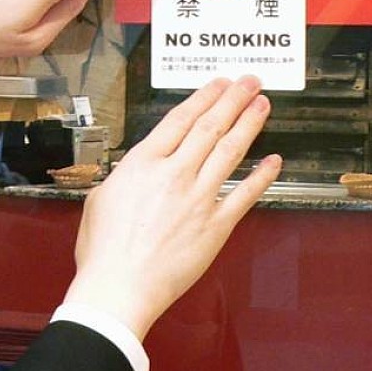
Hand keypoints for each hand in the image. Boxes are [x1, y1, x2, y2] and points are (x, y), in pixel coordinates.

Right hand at [63, 76, 281, 340]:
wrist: (119, 287)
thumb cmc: (103, 250)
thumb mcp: (98, 199)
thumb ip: (123, 179)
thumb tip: (135, 173)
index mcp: (141, 164)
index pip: (179, 120)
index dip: (202, 98)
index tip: (217, 85)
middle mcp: (173, 174)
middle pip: (210, 127)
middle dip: (233, 100)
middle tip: (249, 82)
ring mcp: (198, 198)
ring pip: (231, 151)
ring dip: (249, 125)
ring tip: (262, 106)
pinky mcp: (216, 225)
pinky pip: (245, 194)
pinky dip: (262, 175)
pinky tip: (273, 161)